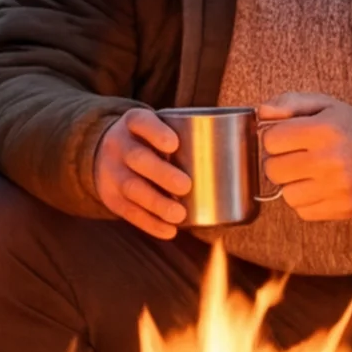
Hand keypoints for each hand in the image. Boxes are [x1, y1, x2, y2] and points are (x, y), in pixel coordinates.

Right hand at [88, 107, 191, 238]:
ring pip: (131, 187)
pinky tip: (169, 230)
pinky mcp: (110, 196)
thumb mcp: (156, 128)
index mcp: (133, 123)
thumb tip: (247, 135)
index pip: (140, 121)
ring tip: (180, 214)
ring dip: (156, 202)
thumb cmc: (149, 142)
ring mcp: (110, 172)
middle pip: (137, 158)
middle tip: (186, 185)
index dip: (155, 132)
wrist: (103, 155)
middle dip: (161, 172)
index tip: (174, 144)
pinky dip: (149, 223)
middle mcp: (118, 145)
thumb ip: (188, 131)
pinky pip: (128, 211)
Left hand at [255, 94, 351, 219]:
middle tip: (295, 157)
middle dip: (279, 162)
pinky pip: (302, 211)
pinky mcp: (342, 208)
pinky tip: (318, 186)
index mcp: (323, 130)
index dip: (275, 138)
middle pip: (273, 170)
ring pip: (285, 194)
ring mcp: (337, 188)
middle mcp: (330, 160)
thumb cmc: (349, 129)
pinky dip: (305, 200)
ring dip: (291, 184)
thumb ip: (289, 103)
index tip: (288, 138)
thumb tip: (262, 113)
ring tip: (307, 173)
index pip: (270, 140)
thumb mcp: (323, 105)